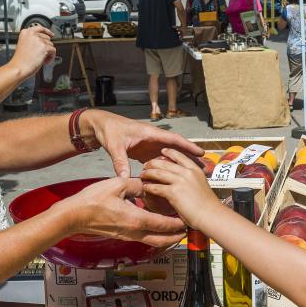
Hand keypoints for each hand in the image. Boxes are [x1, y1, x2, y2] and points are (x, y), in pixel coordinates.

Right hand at [11, 25, 55, 76]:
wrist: (18, 68)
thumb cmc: (20, 60)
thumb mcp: (24, 45)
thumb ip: (33, 40)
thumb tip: (44, 41)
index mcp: (25, 32)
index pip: (40, 28)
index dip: (47, 31)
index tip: (51, 34)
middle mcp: (32, 34)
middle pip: (47, 38)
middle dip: (46, 47)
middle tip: (40, 55)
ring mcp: (38, 40)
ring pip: (51, 45)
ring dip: (48, 53)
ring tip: (40, 59)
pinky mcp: (44, 47)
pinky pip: (53, 51)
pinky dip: (51, 57)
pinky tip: (44, 61)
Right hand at [63, 177, 185, 246]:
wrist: (74, 216)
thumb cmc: (93, 201)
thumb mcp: (117, 185)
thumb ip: (137, 184)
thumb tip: (148, 184)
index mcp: (135, 219)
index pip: (162, 224)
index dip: (176, 223)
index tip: (186, 219)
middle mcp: (133, 231)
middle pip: (161, 240)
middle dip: (175, 237)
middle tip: (186, 231)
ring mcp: (127, 235)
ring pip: (152, 241)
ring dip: (165, 238)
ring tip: (174, 232)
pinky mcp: (121, 235)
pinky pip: (142, 238)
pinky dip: (153, 235)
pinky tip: (154, 227)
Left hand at [82, 110, 203, 176]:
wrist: (100, 126)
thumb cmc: (109, 131)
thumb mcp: (115, 146)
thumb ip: (120, 161)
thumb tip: (123, 178)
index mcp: (150, 133)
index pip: (174, 140)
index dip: (188, 146)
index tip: (201, 153)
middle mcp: (153, 139)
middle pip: (176, 149)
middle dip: (190, 158)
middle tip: (205, 168)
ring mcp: (150, 146)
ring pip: (170, 157)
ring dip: (181, 165)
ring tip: (195, 175)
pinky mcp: (144, 153)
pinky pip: (160, 162)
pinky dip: (168, 169)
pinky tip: (175, 179)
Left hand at [140, 149, 223, 226]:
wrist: (210, 215)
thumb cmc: (208, 205)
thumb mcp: (201, 185)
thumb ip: (191, 180)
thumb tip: (181, 181)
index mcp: (195, 169)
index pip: (179, 156)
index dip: (169, 152)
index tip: (162, 152)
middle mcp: (187, 172)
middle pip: (165, 163)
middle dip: (153, 163)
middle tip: (146, 165)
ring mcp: (180, 181)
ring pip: (158, 173)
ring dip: (148, 173)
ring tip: (142, 175)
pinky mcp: (174, 192)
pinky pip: (157, 187)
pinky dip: (149, 187)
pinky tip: (145, 188)